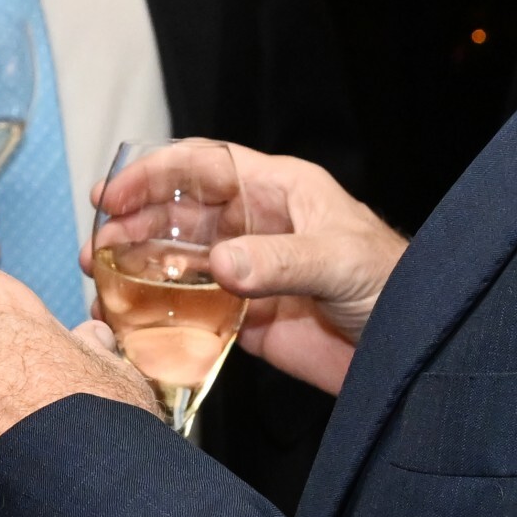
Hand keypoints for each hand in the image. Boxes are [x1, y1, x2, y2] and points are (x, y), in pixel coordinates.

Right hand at [109, 144, 403, 393]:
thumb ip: (281, 262)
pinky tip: (129, 313)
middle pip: (179, 210)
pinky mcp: (246, 318)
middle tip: (97, 241)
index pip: (204, 164)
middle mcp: (256, 224)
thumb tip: (219, 264)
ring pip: (178, 258)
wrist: (419, 352)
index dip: (155, 172)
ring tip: (100, 273)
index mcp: (278, 189)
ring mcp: (247, 271)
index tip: (115, 193)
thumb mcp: (341, 261)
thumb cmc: (400, 284)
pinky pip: (191, 308)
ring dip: (138, 262)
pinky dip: (158, 309)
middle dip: (133, 220)